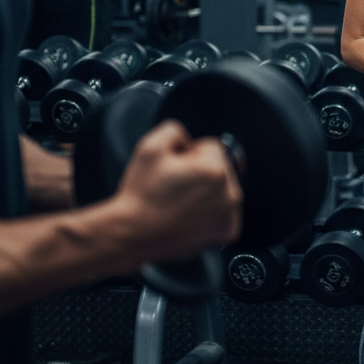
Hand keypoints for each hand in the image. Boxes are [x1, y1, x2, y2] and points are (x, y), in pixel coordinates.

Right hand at [114, 120, 242, 264]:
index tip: (176, 169)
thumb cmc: (142, 195)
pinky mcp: (227, 231)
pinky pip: (225, 210)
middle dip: (201, 171)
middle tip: (176, 186)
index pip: (211, 146)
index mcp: (215, 170)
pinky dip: (211, 211)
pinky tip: (190, 214)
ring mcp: (230, 215)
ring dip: (207, 190)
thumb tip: (188, 140)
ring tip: (181, 201)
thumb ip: (175, 129)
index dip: (189, 154)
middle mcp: (230, 194)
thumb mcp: (150, 147)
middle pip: (220, 167)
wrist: (134, 234)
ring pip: (223, 188)